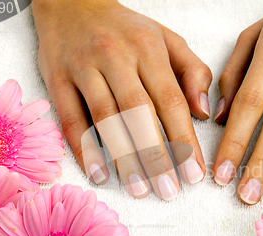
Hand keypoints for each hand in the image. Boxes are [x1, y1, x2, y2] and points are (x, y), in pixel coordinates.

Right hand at [33, 0, 211, 200]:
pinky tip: (99, 174)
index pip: (171, 100)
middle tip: (169, 191)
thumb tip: (205, 113)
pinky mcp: (57, 79)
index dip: (184, 139)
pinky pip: (70, 118)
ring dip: (124, 158)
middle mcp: (116, 57)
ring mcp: (83, 68)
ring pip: (106, 119)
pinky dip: (83, 149)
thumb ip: (193, 72)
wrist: (72, 3)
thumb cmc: (126, 30)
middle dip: (156, 156)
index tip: (195, 172)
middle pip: (138, 113)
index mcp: (148, 48)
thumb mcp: (167, 40)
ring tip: (140, 189)